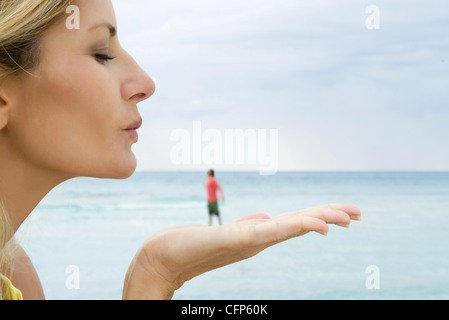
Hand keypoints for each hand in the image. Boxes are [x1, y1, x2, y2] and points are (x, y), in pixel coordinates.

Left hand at [122, 203, 360, 299]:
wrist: (159, 259)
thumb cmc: (188, 245)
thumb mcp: (224, 232)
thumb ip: (249, 225)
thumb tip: (267, 217)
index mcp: (257, 236)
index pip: (295, 223)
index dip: (320, 217)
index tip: (344, 214)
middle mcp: (257, 240)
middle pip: (300, 224)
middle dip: (330, 217)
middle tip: (360, 214)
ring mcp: (248, 241)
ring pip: (292, 227)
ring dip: (321, 220)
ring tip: (348, 217)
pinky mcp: (235, 240)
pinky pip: (270, 232)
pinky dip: (296, 227)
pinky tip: (316, 224)